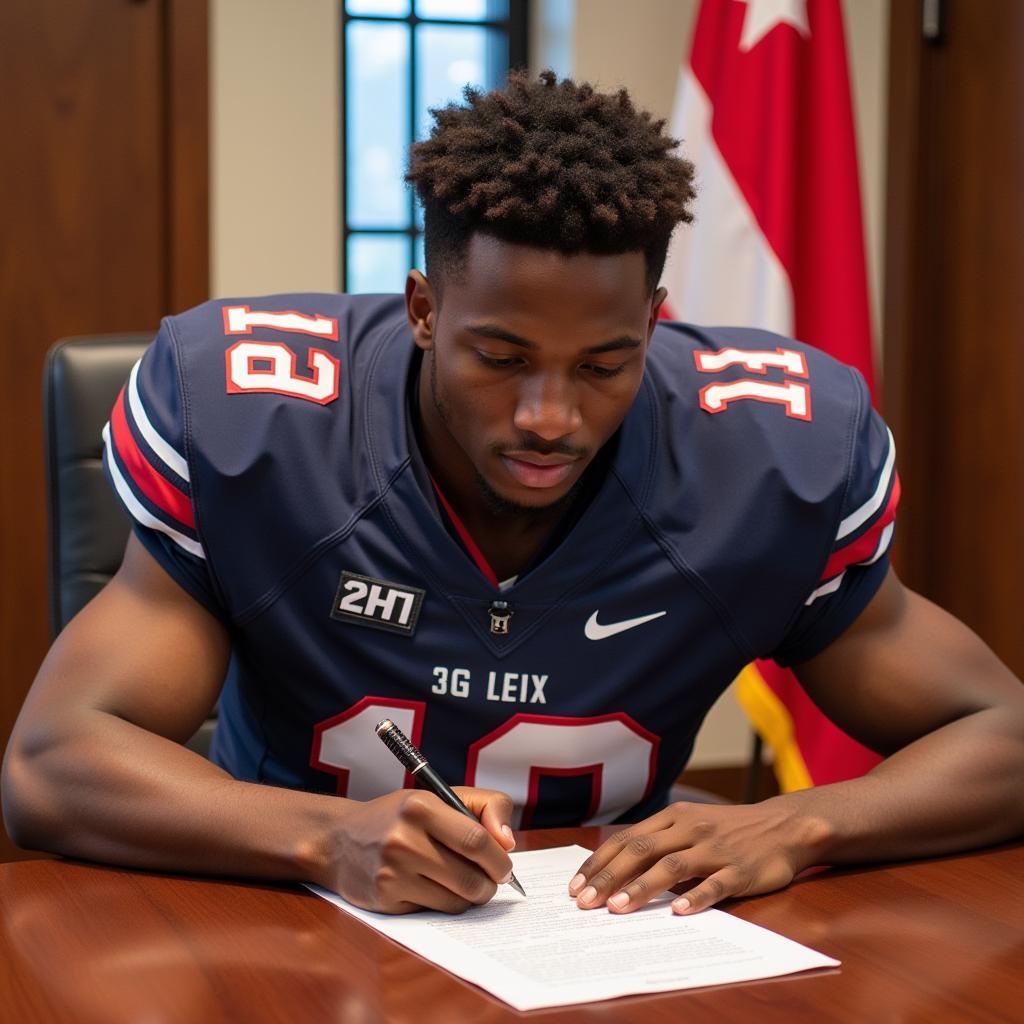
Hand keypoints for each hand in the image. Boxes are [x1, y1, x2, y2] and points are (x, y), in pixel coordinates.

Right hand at [320, 787, 515, 914]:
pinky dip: (443, 903)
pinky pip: (434, 912)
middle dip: (490, 884)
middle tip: (491, 880)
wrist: (340, 840)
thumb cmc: (401, 816)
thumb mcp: (440, 796)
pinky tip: (431, 887)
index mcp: (421, 806)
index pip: (475, 840)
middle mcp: (404, 839)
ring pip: (456, 900)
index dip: (499, 859)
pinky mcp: (385, 899)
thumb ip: (485, 807)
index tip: (505, 867)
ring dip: (469, 897)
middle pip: (470, 877)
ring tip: (463, 882)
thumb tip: (508, 843)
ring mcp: (392, 872)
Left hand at [568, 798, 829, 915]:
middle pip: (641, 851)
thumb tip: (614, 867)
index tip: (576, 886)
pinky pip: (715, 884)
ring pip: (672, 866)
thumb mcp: (691, 824)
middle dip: (610, 877)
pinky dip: (695, 897)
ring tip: (618, 909)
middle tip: (585, 902)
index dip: (599, 862)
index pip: (627, 839)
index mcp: (674, 816)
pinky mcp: (741, 870)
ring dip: (642, 887)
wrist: (784, 825)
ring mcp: (716, 848)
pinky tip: (677, 911)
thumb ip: (659, 840)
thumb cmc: (729, 829)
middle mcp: (690, 828)